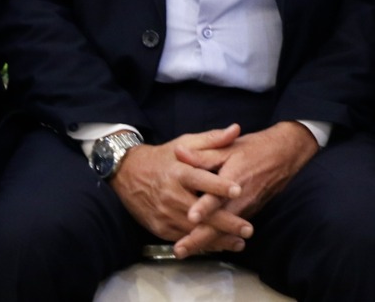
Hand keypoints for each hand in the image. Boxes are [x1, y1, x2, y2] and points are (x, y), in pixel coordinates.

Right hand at [109, 125, 245, 248]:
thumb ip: (212, 139)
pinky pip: (183, 238)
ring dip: (218, 238)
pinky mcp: (159, 228)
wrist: (126, 173)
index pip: (200, 179)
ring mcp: (164, 213)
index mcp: (178, 172)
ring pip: (193, 230)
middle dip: (225, 222)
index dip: (219, 185)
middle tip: (248, 228)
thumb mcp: (185, 143)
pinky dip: (202, 243)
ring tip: (240, 242)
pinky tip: (220, 245)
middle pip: (200, 212)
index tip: (238, 190)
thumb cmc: (163, 158)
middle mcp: (170, 194)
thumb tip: (236, 129)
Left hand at [172, 121, 318, 256]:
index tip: (190, 217)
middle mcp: (240, 200)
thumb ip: (203, 155)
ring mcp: (244, 209)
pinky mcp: (246, 213)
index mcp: (234, 180)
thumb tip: (178, 152)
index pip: (217, 197)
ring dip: (205, 243)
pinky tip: (199, 246)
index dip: (204, 207)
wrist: (282, 157)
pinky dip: (215, 239)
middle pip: (218, 224)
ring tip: (184, 252)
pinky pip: (229, 230)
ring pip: (223, 232)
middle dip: (198, 239)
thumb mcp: (227, 148)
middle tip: (180, 250)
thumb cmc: (253, 150)